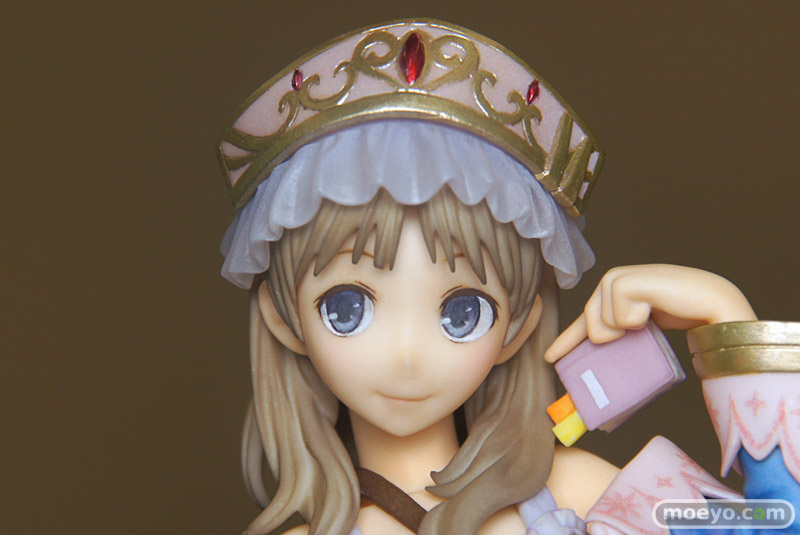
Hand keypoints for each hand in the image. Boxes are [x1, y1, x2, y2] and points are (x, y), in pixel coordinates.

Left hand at [544, 264, 756, 362]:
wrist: (716, 304)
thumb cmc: (687, 315)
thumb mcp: (646, 329)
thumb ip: (624, 334)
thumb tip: (606, 358)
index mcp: (619, 292)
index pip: (587, 317)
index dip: (569, 338)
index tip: (551, 359)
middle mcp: (617, 280)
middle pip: (590, 320)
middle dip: (602, 335)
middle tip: (636, 327)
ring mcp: (622, 277)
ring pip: (601, 320)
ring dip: (624, 327)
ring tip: (649, 316)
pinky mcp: (630, 279)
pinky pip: (616, 314)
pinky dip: (634, 319)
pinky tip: (652, 308)